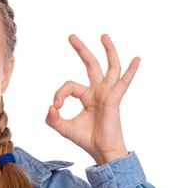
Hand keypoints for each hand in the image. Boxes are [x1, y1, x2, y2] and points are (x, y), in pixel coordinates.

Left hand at [45, 34, 140, 164]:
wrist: (100, 151)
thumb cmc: (85, 139)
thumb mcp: (63, 127)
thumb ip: (53, 118)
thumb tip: (50, 107)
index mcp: (86, 96)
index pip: (69, 86)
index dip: (59, 93)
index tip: (56, 106)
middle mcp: (97, 92)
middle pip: (91, 65)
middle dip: (81, 50)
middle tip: (71, 36)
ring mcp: (107, 94)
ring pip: (109, 67)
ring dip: (107, 51)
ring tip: (103, 35)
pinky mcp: (114, 99)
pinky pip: (123, 82)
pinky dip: (131, 71)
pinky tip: (137, 59)